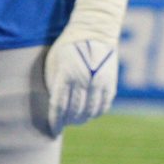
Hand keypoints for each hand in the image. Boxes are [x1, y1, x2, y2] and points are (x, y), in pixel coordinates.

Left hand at [43, 0, 129, 134]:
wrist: (94, 32)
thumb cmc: (66, 49)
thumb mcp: (52, 64)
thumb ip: (53, 85)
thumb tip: (55, 108)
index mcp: (66, 76)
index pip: (59, 107)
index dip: (55, 121)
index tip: (52, 131)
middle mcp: (85, 81)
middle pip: (75, 112)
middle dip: (67, 121)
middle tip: (62, 124)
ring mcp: (100, 83)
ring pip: (91, 112)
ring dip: (81, 119)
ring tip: (74, 120)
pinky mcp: (111, 83)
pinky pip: (104, 106)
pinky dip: (95, 113)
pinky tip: (88, 113)